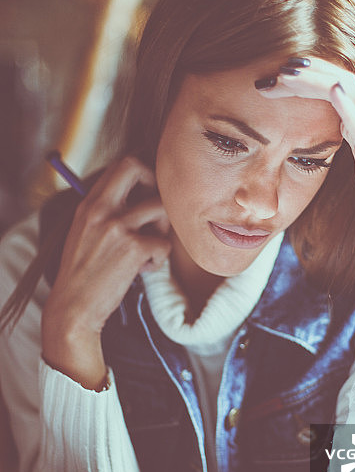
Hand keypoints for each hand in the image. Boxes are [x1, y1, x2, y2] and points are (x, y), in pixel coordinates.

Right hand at [42, 157, 170, 388]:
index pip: (122, 164)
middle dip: (156, 186)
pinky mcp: (133, 249)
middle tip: (156, 213)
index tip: (148, 194)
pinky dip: (158, 259)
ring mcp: (117, 227)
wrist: (74, 307)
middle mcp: (101, 209)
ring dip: (163, 230)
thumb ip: (107, 211)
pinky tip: (142, 270)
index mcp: (89, 204)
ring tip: (149, 249)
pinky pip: (164, 244)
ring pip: (161, 208)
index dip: (144, 174)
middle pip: (138, 168)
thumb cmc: (85, 273)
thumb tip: (145, 194)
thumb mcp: (86, 232)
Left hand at [256, 56, 354, 258]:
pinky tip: (333, 90)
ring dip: (320, 80)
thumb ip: (349, 143)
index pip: (335, 88)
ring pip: (350, 93)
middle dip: (309, 72)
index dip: (308, 78)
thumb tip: (335, 128)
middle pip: (340, 81)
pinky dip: (348, 106)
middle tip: (278, 68)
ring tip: (293, 71)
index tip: (278, 76)